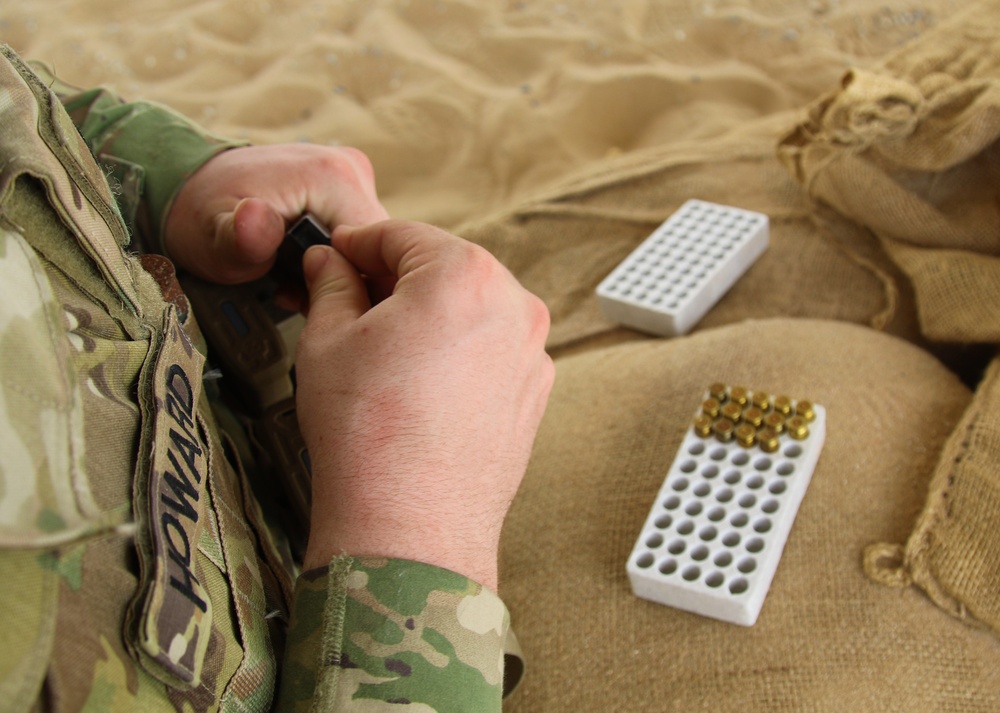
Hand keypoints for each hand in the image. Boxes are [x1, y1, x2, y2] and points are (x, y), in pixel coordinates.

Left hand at [163, 144, 388, 283]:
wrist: (190, 187)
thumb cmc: (203, 217)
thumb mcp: (215, 238)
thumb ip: (242, 238)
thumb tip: (256, 218)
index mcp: (333, 176)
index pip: (378, 254)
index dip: (352, 288)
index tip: (311, 301)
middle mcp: (352, 170)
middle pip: (379, 251)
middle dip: (346, 282)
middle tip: (298, 295)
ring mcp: (353, 176)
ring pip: (372, 248)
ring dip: (343, 274)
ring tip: (296, 282)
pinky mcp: (348, 187)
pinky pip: (360, 237)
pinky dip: (338, 259)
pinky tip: (305, 268)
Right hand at [294, 221, 553, 589]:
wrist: (409, 527)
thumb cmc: (368, 436)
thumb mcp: (327, 340)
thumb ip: (332, 284)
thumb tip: (330, 264)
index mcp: (465, 275)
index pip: (402, 235)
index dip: (357, 244)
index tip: (335, 257)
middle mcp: (514, 305)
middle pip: (443, 268)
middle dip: (396, 280)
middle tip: (351, 303)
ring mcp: (532, 352)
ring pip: (471, 310)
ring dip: (429, 316)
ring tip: (384, 352)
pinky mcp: (535, 392)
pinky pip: (491, 350)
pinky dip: (458, 352)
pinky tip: (420, 384)